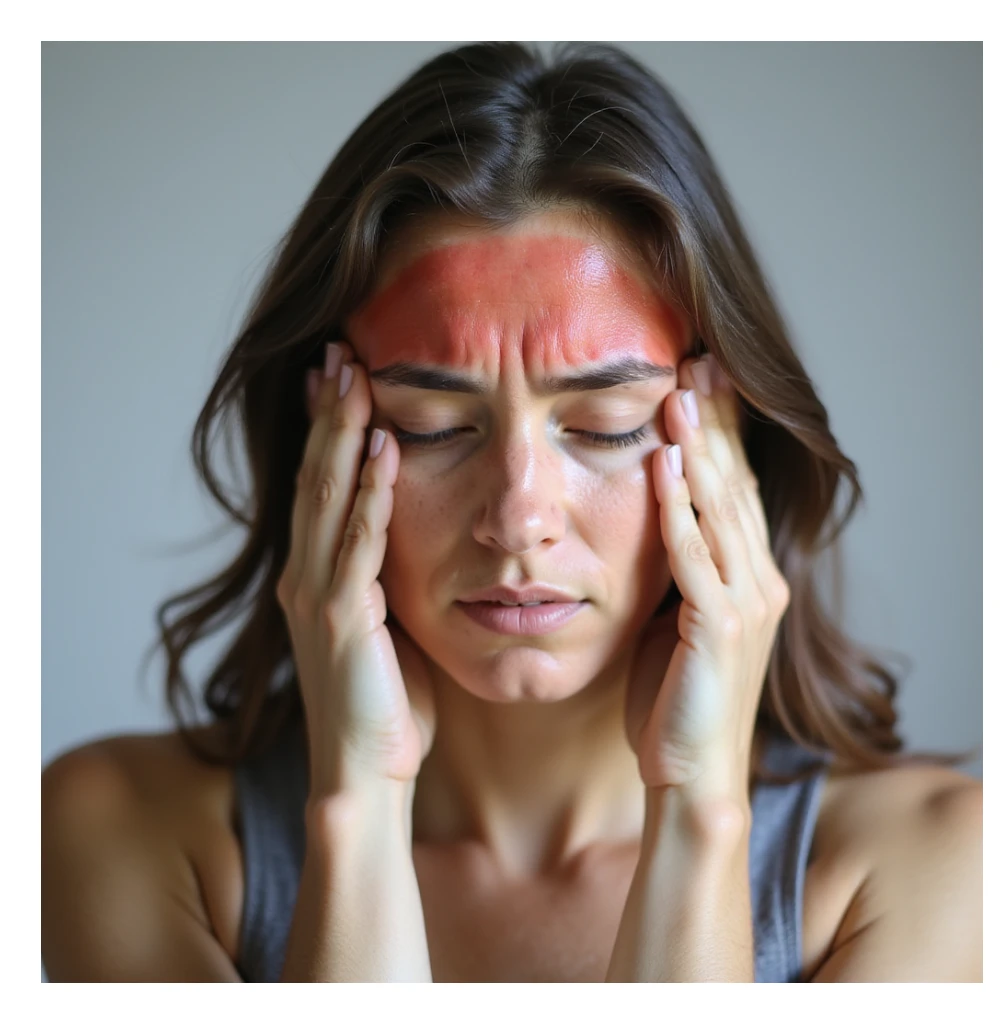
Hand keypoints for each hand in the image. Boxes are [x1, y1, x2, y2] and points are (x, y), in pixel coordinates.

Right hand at [275, 342, 436, 800]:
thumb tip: (420, 534)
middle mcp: (306, 577)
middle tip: (338, 352)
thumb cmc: (388, 704)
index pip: (322, 487)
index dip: (329, 431)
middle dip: (329, 414)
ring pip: (328, 499)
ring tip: (354, 378)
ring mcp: (318, 597)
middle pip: (317, 478)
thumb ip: (389, 576)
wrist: (365, 774)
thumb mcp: (388, 625)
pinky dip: (371, 496)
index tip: (342, 377)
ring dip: (343, 436)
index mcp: (317, 576)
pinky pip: (360, 546)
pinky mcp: (345, 620)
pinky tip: (385, 451)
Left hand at [624, 354, 789, 800]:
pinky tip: (666, 465)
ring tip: (680, 394)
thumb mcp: (676, 619)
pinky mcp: (720, 626)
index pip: (737, 488)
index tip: (701, 380)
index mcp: (750, 576)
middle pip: (736, 485)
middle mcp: (760, 580)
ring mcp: (747, 602)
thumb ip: (678, 568)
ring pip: (723, 510)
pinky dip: (680, 508)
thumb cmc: (674, 697)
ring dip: (701, 449)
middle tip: (696, 362)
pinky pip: (695, 555)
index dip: (722, 433)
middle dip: (716, 423)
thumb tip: (654, 516)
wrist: (689, 770)